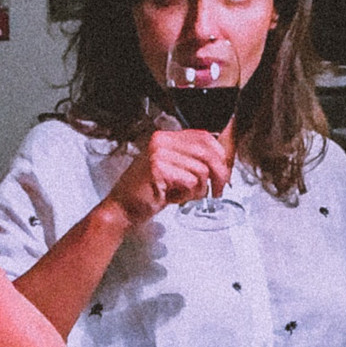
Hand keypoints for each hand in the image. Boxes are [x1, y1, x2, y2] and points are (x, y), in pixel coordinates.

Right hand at [106, 128, 233, 225]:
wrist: (121, 209)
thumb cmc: (147, 194)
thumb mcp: (173, 171)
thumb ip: (191, 161)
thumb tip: (221, 163)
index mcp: (166, 137)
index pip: (204, 136)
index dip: (220, 155)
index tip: (223, 172)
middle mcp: (161, 140)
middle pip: (207, 152)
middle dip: (219, 174)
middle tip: (218, 190)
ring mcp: (158, 153)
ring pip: (201, 169)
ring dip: (199, 189)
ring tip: (185, 196)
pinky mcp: (158, 168)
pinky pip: (191, 181)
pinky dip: (189, 195)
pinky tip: (175, 199)